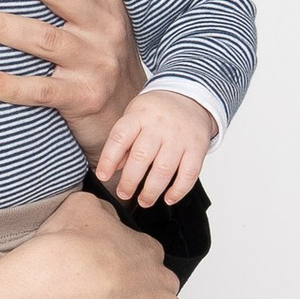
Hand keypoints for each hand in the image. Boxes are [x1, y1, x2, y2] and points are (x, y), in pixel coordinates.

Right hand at [0, 189, 183, 298]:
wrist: (65, 284)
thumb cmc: (67, 250)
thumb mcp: (81, 208)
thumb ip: (100, 213)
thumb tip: (102, 218)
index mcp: (146, 251)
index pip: (146, 265)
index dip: (125, 279)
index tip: (105, 288)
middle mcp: (163, 281)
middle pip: (158, 298)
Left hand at [95, 84, 217, 208]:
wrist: (190, 97)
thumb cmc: (156, 113)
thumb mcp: (134, 118)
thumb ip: (123, 143)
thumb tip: (112, 169)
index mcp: (139, 116)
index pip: (120, 138)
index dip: (108, 159)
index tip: (102, 176)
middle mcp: (159, 126)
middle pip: (141, 157)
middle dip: (130, 181)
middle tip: (124, 193)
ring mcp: (179, 137)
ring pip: (164, 169)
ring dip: (152, 190)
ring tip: (144, 200)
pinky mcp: (197, 147)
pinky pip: (189, 173)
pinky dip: (179, 190)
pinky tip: (169, 198)